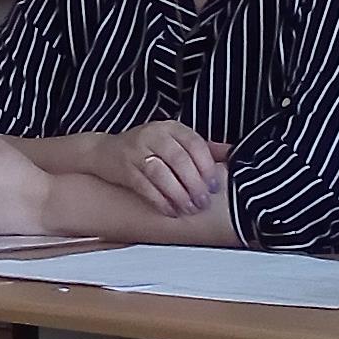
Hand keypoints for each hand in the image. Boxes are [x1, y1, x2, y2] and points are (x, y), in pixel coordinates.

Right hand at [88, 121, 231, 216]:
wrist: (104, 152)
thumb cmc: (147, 149)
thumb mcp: (174, 142)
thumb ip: (203, 148)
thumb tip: (234, 154)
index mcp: (170, 127)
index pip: (194, 143)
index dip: (206, 166)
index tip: (214, 185)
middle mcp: (153, 134)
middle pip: (179, 159)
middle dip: (194, 184)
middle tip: (203, 203)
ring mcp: (136, 150)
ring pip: (161, 174)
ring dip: (178, 195)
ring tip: (188, 209)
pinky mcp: (124, 168)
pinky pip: (145, 186)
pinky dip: (160, 201)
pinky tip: (170, 211)